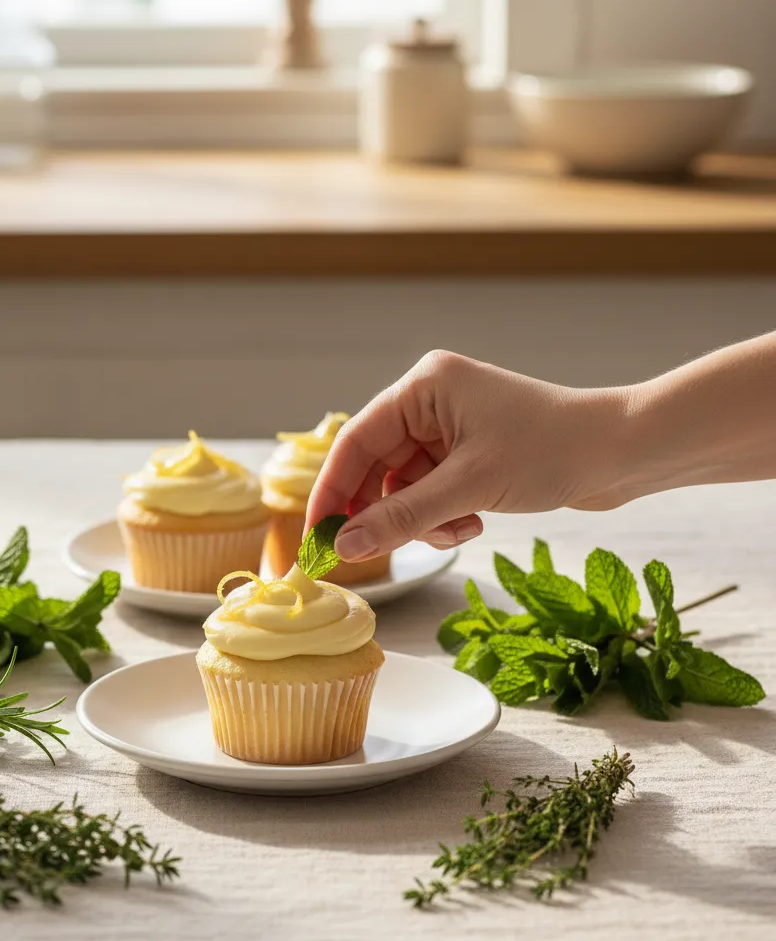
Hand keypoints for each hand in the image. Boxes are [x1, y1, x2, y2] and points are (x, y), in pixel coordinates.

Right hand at [306, 351, 626, 561]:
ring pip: (404, 487)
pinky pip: (431, 493)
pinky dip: (442, 516)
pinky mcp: (469, 454)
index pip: (355, 442)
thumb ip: (401, 518)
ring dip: (420, 520)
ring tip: (456, 530)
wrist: (625, 452)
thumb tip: (343, 547)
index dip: (331, 492)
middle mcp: (431, 402)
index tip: (315, 537)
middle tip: (373, 552)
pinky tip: (473, 523)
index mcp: (423, 387)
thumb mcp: (469, 487)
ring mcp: (450, 428)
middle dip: (382, 512)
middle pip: (376, 467)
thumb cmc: (553, 450)